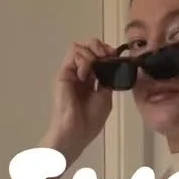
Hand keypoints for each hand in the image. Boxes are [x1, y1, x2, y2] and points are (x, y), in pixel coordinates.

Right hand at [43, 38, 115, 153]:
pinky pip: (73, 55)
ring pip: (79, 47)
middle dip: (99, 46)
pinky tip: (86, 75)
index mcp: (91, 79)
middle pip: (87, 46)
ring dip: (91, 52)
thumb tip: (112, 64)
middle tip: (106, 54)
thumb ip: (107, 80)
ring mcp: (71, 72)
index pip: (97, 55)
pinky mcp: (63, 73)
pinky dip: (83, 60)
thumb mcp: (105, 97)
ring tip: (96, 65)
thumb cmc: (90, 120)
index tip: (114, 55)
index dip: (106, 51)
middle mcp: (80, 73)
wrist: (76, 131)